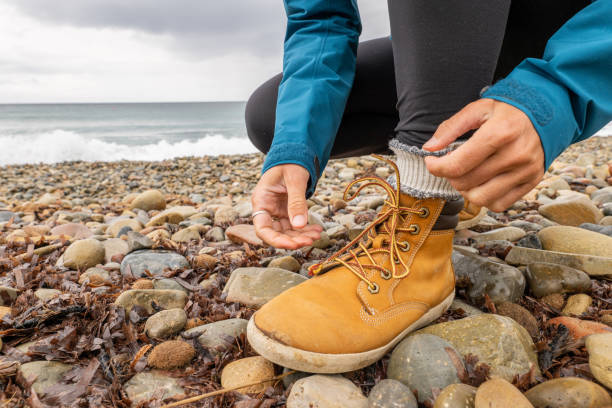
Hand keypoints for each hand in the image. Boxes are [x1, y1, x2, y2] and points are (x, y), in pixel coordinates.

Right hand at [251, 164, 322, 248]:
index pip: (263, 228)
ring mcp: (276, 211)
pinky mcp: (286, 211)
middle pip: (275, 233)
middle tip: (310, 240)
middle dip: (292, 239)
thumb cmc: (290, 163)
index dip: (276, 240)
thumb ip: (296, 202)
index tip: (293, 245)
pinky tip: (317, 230)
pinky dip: (305, 229)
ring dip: (301, 236)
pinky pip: (294, 225)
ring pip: (286, 231)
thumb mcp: (294, 179)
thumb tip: (299, 225)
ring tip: (317, 235)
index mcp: (261, 200)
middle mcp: (266, 208)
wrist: (294, 154)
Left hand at [423, 99, 544, 211]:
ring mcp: (525, 171)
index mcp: (499, 133)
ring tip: (467, 174)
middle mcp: (515, 155)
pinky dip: (485, 198)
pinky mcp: (532, 182)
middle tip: (452, 163)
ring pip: (481, 199)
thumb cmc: (509, 110)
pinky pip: (499, 205)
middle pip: (466, 183)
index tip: (431, 161)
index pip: (458, 165)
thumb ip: (451, 127)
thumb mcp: (479, 108)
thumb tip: (429, 148)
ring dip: (466, 190)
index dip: (436, 167)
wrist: (549, 111)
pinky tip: (483, 182)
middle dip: (450, 176)